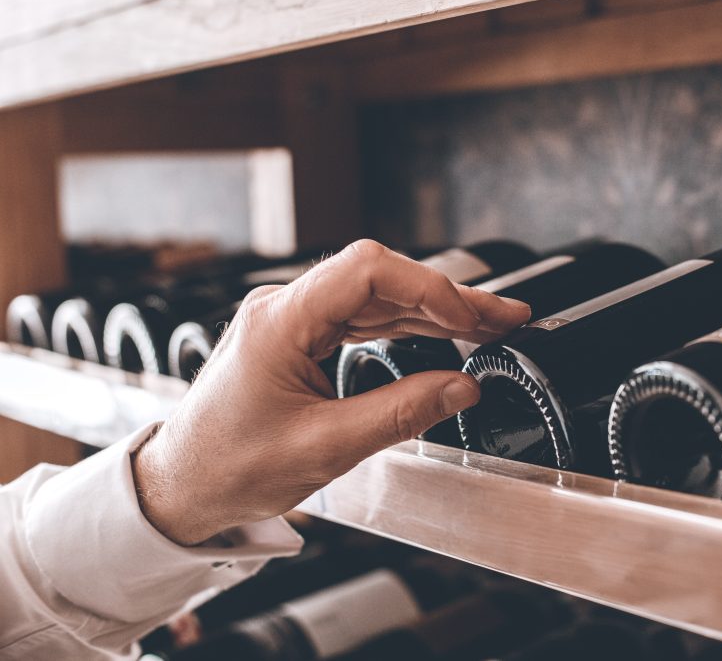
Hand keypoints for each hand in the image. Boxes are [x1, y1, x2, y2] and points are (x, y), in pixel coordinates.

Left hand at [132, 240, 530, 544]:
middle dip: (447, 298)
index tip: (469, 319)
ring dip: (434, 311)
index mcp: (279, 322)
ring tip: (488, 325)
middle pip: (380, 280)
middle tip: (504, 316)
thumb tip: (461, 388)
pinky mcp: (298, 338)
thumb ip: (400, 413)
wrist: (181, 486)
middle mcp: (284, 308)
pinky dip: (407, 327)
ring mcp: (291, 320)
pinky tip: (443, 336)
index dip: (429, 288)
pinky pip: (362, 319)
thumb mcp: (325, 448)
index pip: (367, 272)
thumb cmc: (229, 468)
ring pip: (377, 298)